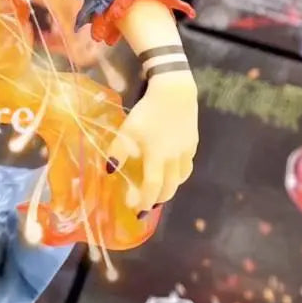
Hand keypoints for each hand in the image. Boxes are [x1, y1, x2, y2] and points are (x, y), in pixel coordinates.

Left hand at [106, 71, 197, 211]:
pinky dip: (178, 175)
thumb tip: (109, 170)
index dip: (144, 200)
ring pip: (180, 178)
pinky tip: (171, 171)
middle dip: (157, 199)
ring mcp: (186, 152)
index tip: (136, 210)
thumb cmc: (148, 112)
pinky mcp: (192, 143)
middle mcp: (174, 158)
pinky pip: (186, 166)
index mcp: (157, 157)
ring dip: (169, 188)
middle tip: (146, 204)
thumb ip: (118, 151)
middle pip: (169, 187)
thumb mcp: (127, 129)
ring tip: (158, 191)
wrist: (175, 92)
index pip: (153, 187)